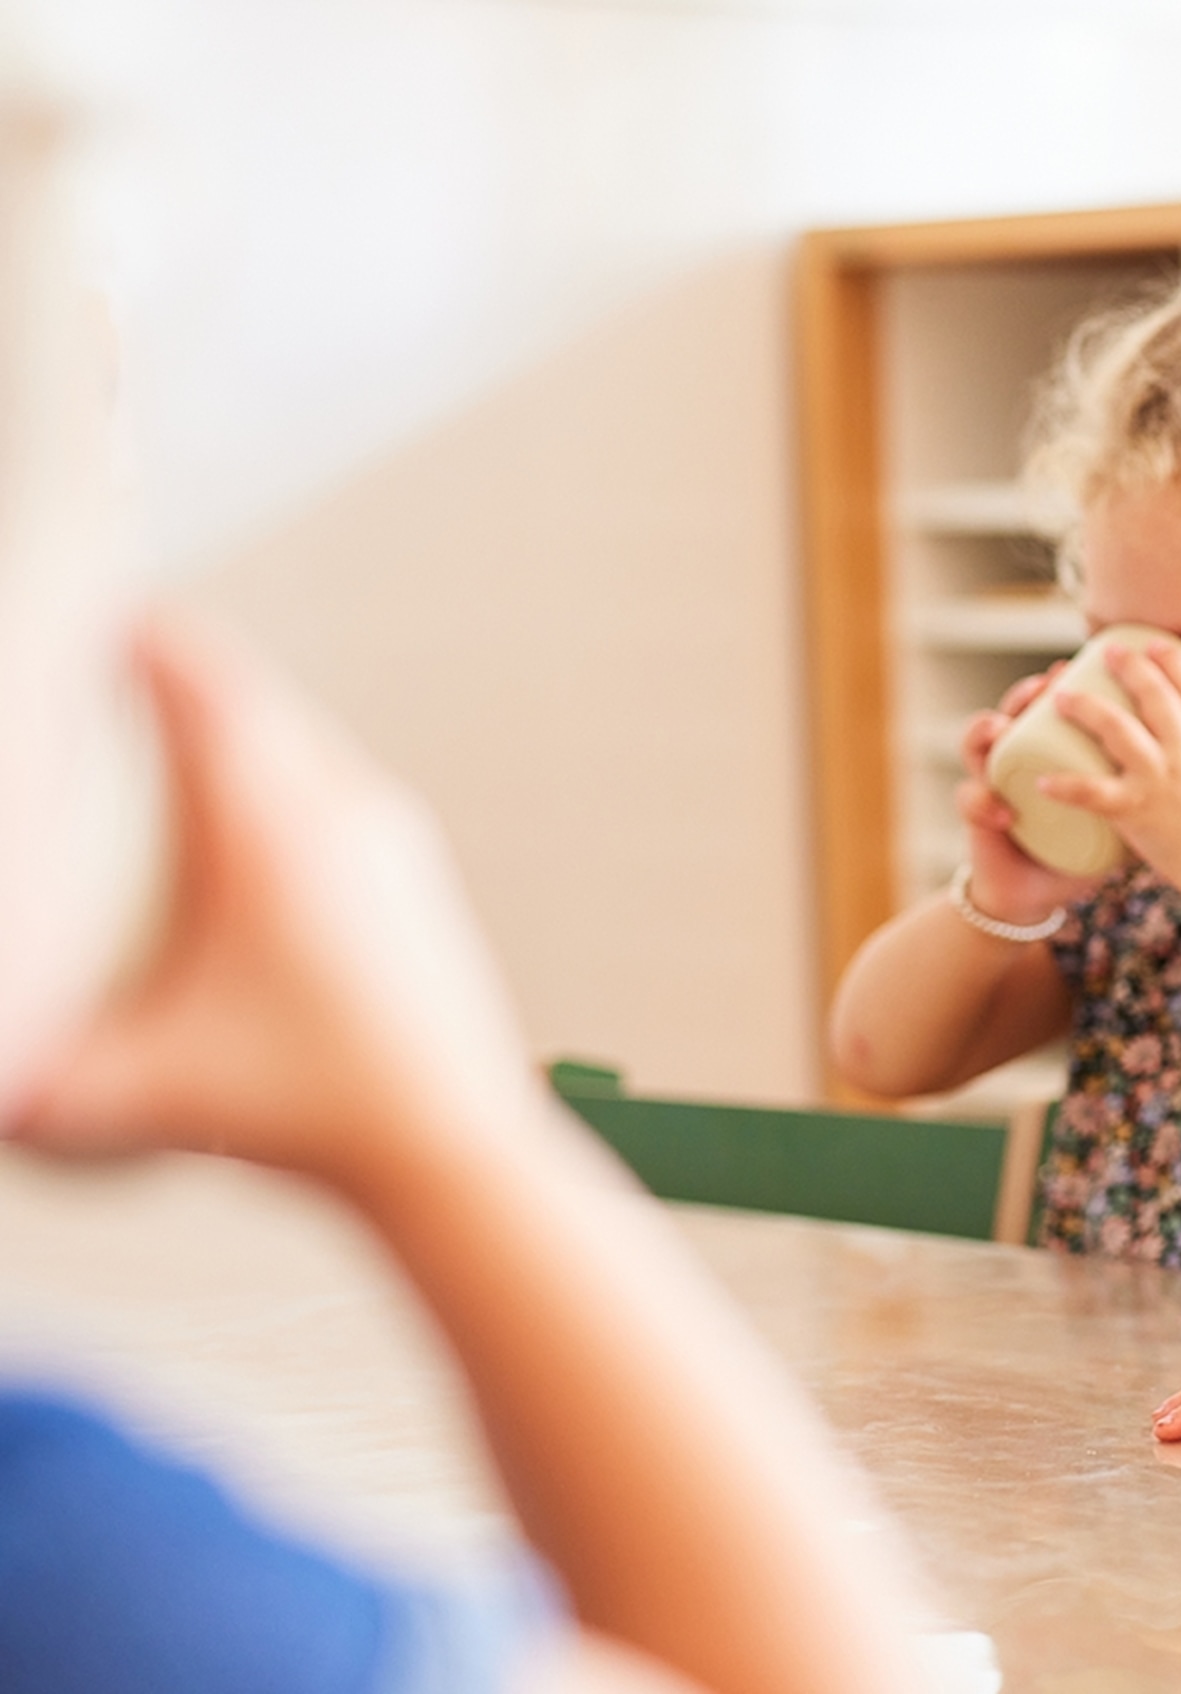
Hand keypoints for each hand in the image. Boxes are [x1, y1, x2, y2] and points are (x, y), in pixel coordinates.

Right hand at [7, 615, 546, 1192]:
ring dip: (229, 718)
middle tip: (98, 656)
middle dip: (167, 666)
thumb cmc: (304, 1112)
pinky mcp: (415, 877)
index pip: (196, 674)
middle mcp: (341, 806)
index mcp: (269, 820)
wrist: (452, 1146)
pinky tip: (236, 809)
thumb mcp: (124, 1095)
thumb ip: (18, 1088)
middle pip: (246, 690)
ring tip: (154, 718)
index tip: (85, 606)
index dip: (134, 628)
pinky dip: (275, 770)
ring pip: (299, 735)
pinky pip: (334, 785)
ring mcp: (391, 837)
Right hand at [951, 664, 1102, 924]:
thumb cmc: (1080, 846)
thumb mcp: (1120, 815)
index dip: (1061, 684)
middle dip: (1026, 693)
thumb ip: (1148, 787)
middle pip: (1014, 712)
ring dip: (985, 732)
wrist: (1038, 892)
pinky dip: (984, 803)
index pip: (1053, 708)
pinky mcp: (978, 818)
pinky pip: (971, 802)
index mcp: (1052, 751)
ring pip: (980, 745)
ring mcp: (993, 784)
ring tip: (998, 728)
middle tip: (1045, 684)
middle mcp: (1018, 759)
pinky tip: (1002, 811)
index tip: (1078, 666)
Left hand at [1035, 639, 1180, 892]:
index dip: (1172, 661)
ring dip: (1086, 707)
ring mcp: (1161, 779)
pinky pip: (1093, 792)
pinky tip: (1042, 782)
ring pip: (1116, 729)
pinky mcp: (1139, 810)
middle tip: (1107, 650)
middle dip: (1128, 666)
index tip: (1155, 643)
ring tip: (1061, 696)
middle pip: (1154, 695)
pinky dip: (1065, 786)